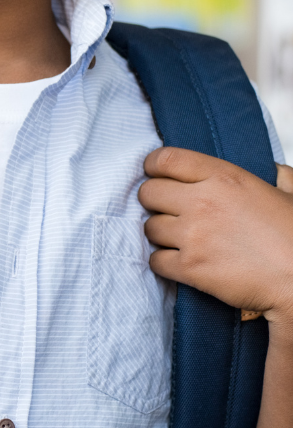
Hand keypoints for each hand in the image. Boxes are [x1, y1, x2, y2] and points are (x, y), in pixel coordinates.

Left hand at [139, 148, 292, 329]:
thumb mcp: (289, 194)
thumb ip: (274, 175)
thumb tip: (270, 169)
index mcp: (224, 178)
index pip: (165, 159)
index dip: (154, 167)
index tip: (155, 175)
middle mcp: (202, 202)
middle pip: (148, 193)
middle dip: (154, 201)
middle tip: (168, 210)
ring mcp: (193, 235)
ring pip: (149, 227)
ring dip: (160, 234)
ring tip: (179, 239)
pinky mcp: (190, 267)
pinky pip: (155, 260)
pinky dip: (163, 263)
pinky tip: (179, 262)